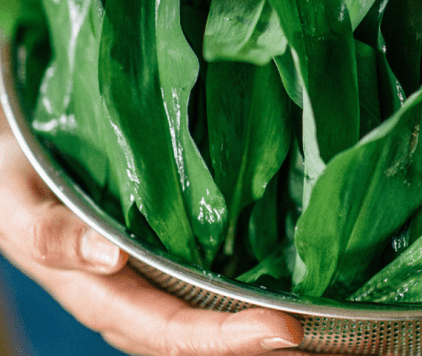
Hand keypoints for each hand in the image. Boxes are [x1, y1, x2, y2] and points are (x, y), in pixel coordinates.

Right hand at [0, 130, 305, 355]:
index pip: (167, 331)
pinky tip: (282, 279)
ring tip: (317, 320)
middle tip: (318, 330)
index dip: (223, 338)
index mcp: (95, 293)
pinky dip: (241, 287)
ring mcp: (146, 275)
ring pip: (202, 312)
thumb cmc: (12, 176)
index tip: (283, 330)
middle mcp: (127, 295)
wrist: (10, 157)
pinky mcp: (160, 248)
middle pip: (193, 335)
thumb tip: (108, 258)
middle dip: (253, 339)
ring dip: (252, 319)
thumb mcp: (18, 199)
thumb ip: (51, 233)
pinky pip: (201, 278)